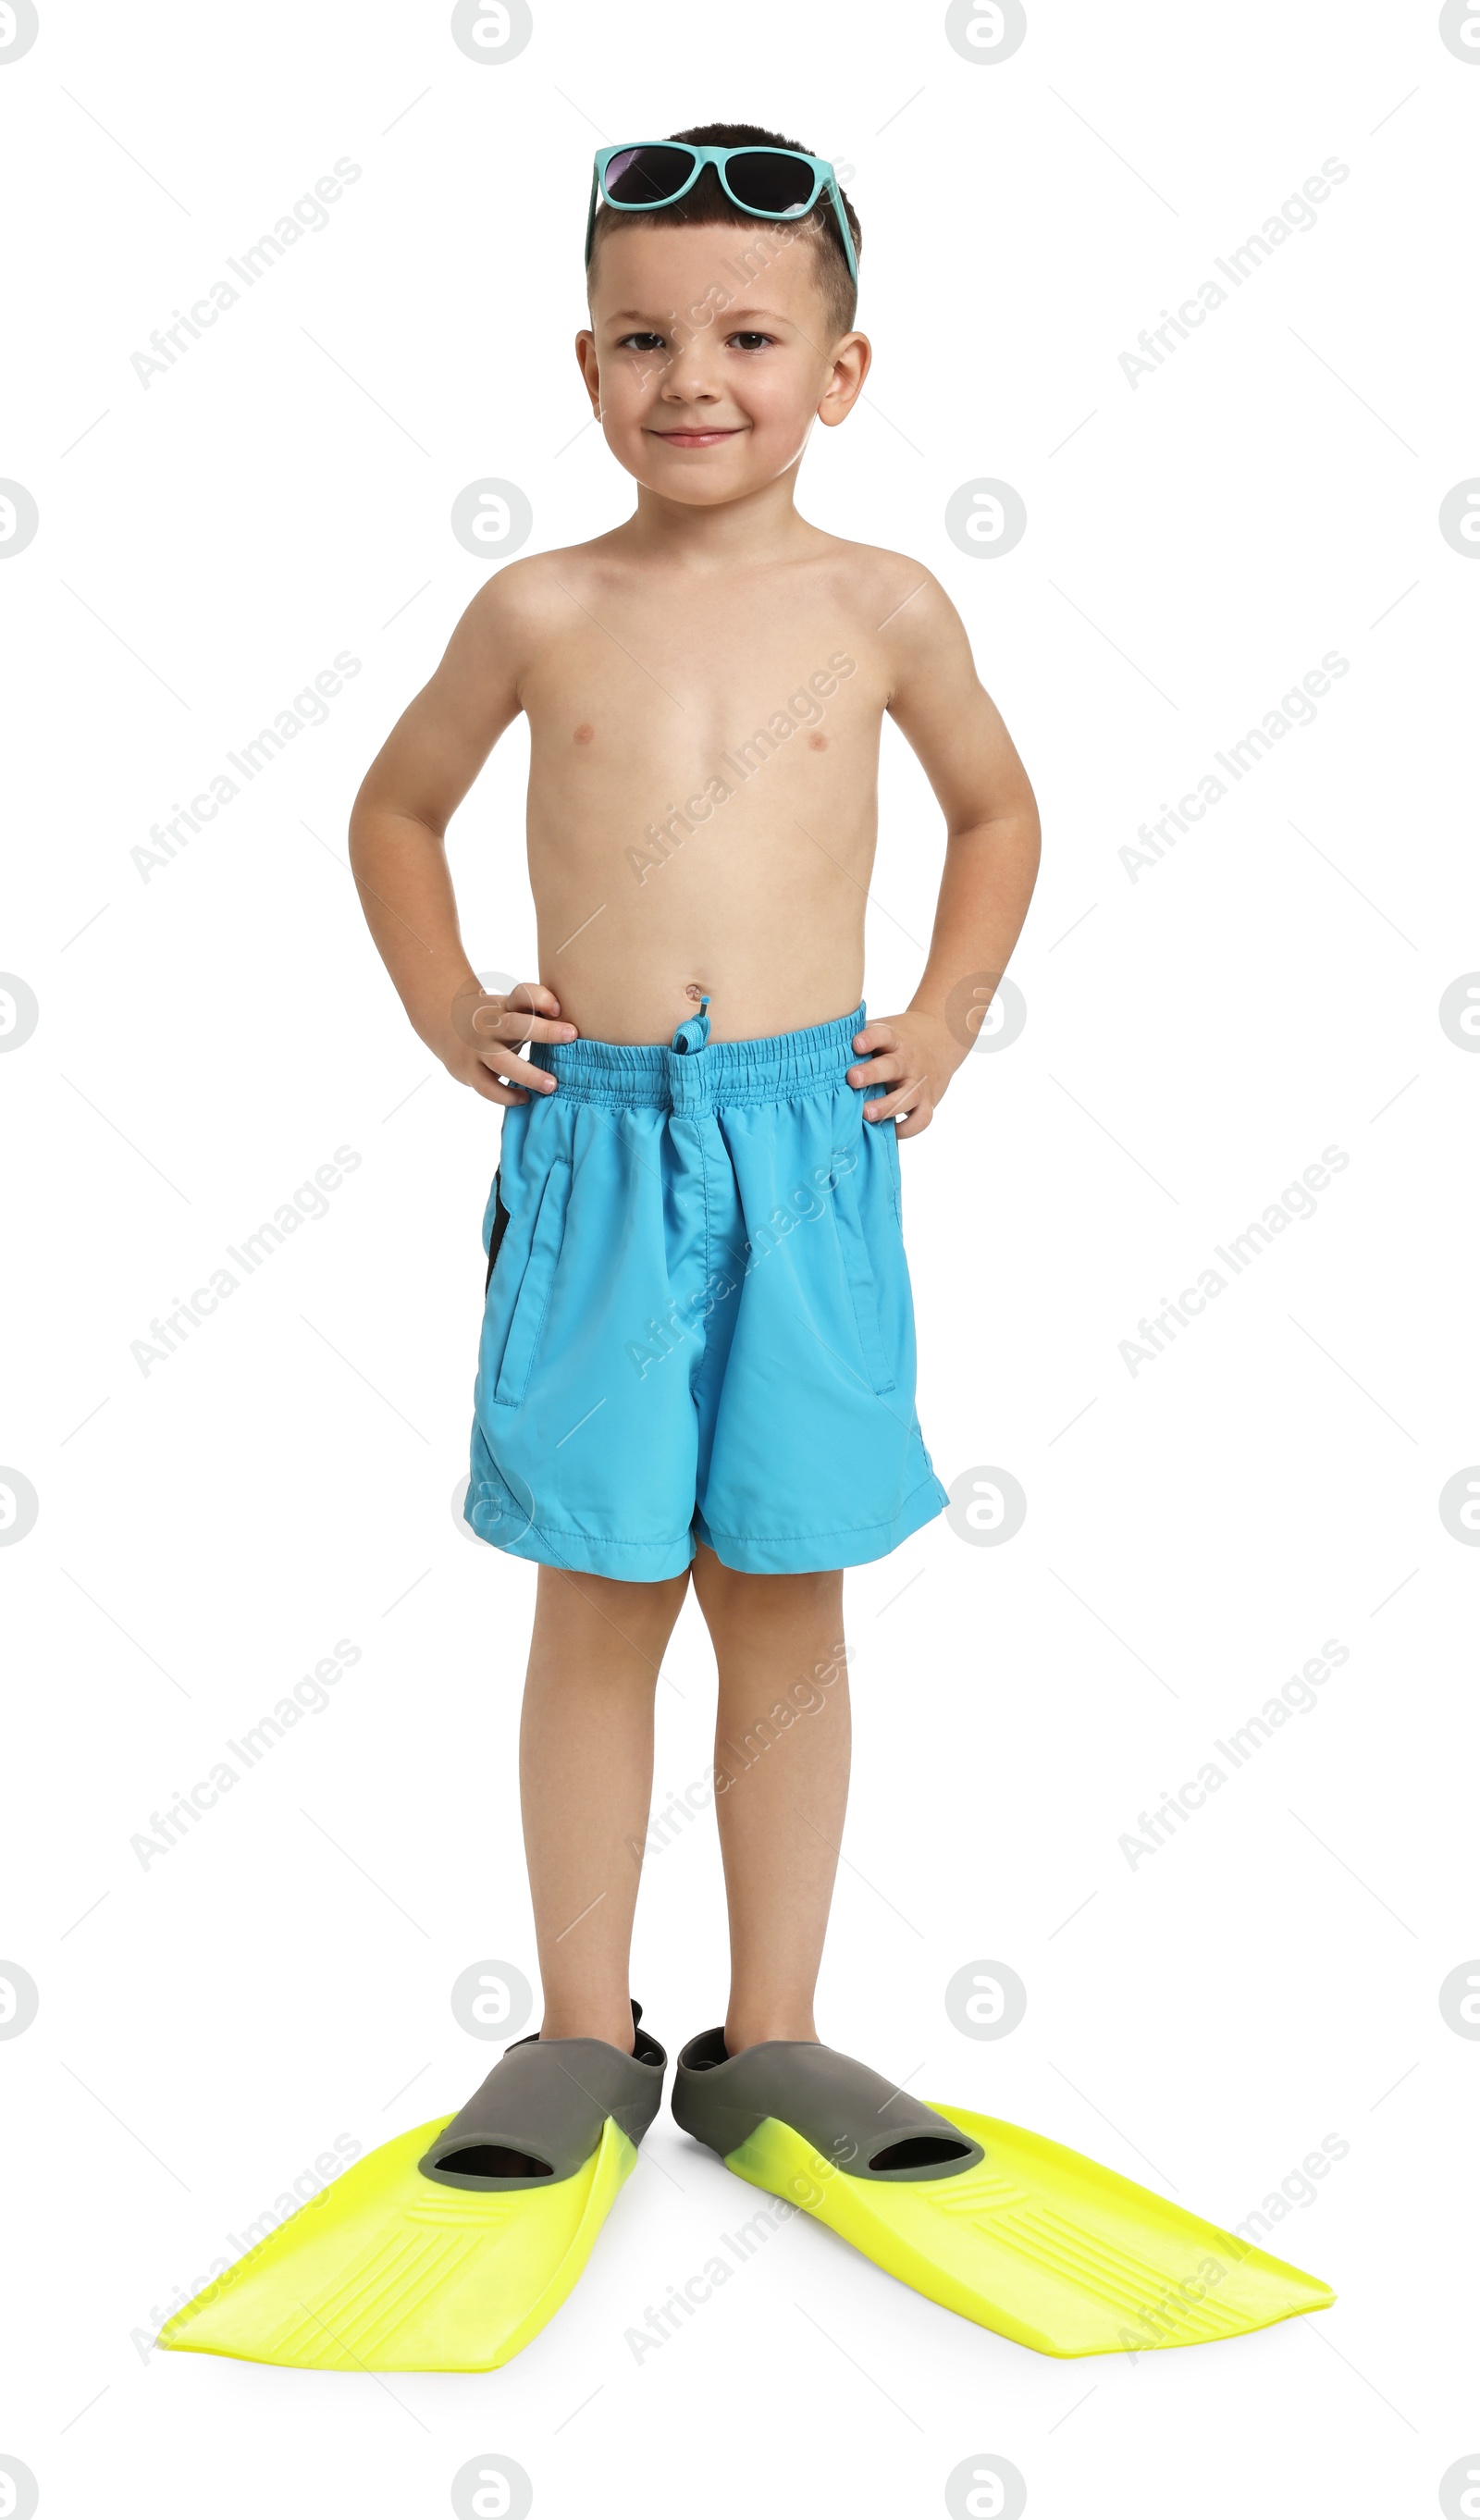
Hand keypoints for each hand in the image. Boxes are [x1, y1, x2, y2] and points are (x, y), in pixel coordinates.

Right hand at [445, 978, 576, 1105]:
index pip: (522, 995)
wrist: (449, 1026)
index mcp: (506, 1007)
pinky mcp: (470, 1071)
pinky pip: (487, 1087)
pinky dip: (506, 1096)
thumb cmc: (498, 1021)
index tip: (559, 1009)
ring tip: (552, 1085)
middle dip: (544, 1031)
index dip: (541, 998)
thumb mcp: (513, 1010)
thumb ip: (539, 1015)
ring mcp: (478, 1049)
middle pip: (516, 1025)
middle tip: (572, 1036)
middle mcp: (491, 1025)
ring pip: (501, 1061)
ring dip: (528, 1074)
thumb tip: (578, 1031)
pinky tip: (525, 1099)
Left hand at [846, 1011, 962, 1138]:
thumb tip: (809, 1044)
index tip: (855, 1043)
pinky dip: (906, 1129)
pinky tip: (888, 1131)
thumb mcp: (880, 1032)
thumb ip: (852, 1038)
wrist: (940, 1039)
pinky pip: (921, 1120)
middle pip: (892, 1066)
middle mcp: (907, 1061)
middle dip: (873, 1073)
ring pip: (908, 1096)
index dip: (871, 1038)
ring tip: (866, 1114)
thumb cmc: (893, 1042)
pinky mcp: (928, 1102)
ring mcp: (919, 1083)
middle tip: (852, 1079)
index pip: (884, 1034)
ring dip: (887, 1106)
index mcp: (894, 1040)